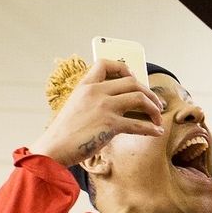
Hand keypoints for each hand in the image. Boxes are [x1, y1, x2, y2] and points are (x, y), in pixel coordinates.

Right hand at [30, 60, 164, 167]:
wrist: (53, 148)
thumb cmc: (64, 132)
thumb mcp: (75, 106)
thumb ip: (92, 100)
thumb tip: (118, 104)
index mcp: (85, 86)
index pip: (105, 64)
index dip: (124, 68)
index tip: (134, 78)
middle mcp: (96, 92)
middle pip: (132, 82)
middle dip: (149, 92)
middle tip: (156, 103)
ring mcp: (104, 107)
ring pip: (140, 98)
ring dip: (154, 108)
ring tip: (158, 118)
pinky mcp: (110, 125)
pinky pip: (138, 124)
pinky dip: (151, 128)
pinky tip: (157, 132)